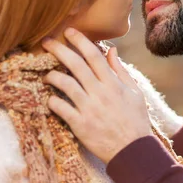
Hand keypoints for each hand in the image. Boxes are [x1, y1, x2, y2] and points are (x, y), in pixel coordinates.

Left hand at [42, 28, 151, 162]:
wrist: (133, 151)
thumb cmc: (135, 120)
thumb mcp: (134, 93)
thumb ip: (120, 70)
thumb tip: (111, 50)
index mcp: (113, 84)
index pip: (94, 56)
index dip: (80, 41)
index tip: (68, 31)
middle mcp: (100, 93)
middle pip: (76, 65)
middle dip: (59, 50)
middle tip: (46, 42)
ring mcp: (89, 108)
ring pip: (65, 84)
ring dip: (53, 75)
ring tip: (46, 74)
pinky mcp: (80, 125)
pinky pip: (60, 108)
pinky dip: (52, 101)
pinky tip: (49, 98)